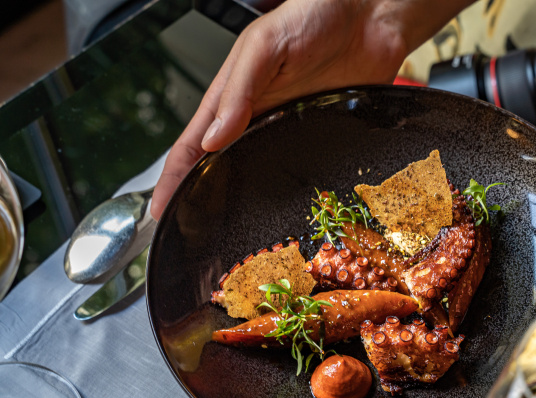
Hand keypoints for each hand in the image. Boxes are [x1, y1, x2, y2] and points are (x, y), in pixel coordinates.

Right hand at [151, 0, 408, 219]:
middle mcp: (257, 116)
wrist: (370, 16)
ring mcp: (290, 128)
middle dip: (200, 198)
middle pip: (220, 165)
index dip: (173, 179)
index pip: (192, 144)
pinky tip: (286, 211)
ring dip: (243, 200)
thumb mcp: (265, 46)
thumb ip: (240, 90)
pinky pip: (302, 169)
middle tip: (189, 233)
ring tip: (229, 232)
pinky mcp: (322, 134)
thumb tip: (212, 137)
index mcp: (233, 94)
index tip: (160, 211)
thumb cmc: (314, 14)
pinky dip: (289, 192)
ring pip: (258, 172)